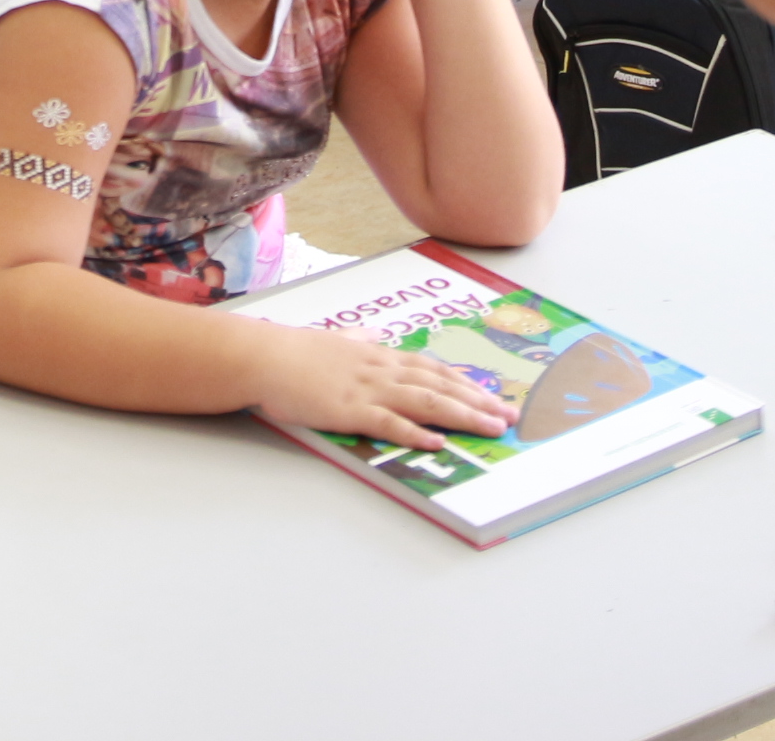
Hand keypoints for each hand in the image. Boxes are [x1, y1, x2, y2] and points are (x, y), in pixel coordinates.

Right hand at [248, 324, 514, 449]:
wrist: (265, 356)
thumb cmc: (295, 350)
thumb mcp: (335, 338)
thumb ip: (358, 337)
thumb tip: (372, 332)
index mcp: (379, 355)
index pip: (434, 369)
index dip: (467, 384)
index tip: (493, 396)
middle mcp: (382, 369)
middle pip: (440, 385)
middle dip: (479, 402)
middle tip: (510, 417)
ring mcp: (368, 389)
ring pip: (426, 401)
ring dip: (463, 415)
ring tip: (491, 427)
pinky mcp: (350, 410)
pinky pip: (389, 422)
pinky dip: (416, 432)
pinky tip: (437, 441)